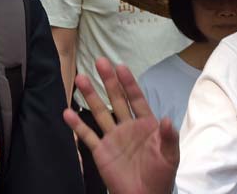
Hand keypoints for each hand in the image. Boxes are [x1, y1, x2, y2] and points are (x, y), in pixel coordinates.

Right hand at [63, 58, 178, 193]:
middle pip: (117, 99)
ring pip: (100, 112)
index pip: (136, 98)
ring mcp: (113, 137)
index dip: (129, 83)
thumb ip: (168, 137)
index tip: (120, 66)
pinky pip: (87, 136)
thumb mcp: (170, 155)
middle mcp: (128, 126)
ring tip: (81, 78)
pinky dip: (77, 125)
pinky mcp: (101, 151)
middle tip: (100, 61)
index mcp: (146, 123)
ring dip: (90, 96)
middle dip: (109, 80)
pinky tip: (66, 112)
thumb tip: (166, 119)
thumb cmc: (161, 175)